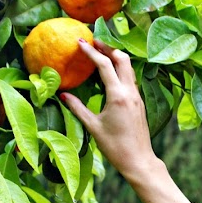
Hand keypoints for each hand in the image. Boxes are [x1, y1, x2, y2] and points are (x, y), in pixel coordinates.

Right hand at [61, 39, 156, 183]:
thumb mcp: (93, 127)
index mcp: (117, 96)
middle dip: (108, 47)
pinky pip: (130, 78)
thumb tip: (63, 94)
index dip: (91, 51)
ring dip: (115, 56)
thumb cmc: (115, 147)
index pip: (104, 65)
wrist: (139, 160)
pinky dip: (120, 69)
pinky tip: (110, 72)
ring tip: (100, 52)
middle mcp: (130, 92)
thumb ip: (77, 108)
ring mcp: (137, 96)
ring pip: (129, 67)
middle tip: (93, 41)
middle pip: (122, 58)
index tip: (80, 41)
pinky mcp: (139, 102)